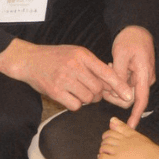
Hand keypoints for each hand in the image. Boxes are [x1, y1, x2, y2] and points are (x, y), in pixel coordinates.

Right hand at [0, 38, 133, 112]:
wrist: (29, 60)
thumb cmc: (55, 57)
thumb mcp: (75, 53)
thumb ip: (93, 65)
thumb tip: (113, 82)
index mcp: (82, 55)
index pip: (106, 72)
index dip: (119, 86)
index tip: (129, 95)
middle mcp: (74, 66)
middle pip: (98, 89)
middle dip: (98, 93)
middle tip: (89, 89)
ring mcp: (64, 79)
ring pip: (88, 98)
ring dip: (86, 99)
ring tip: (77, 91)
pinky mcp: (55, 91)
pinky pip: (75, 105)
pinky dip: (75, 104)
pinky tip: (69, 96)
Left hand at [108, 25, 155, 128]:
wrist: (136, 28)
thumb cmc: (130, 39)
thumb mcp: (121, 55)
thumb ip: (119, 75)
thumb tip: (119, 93)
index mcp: (144, 75)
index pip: (141, 100)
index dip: (136, 114)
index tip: (130, 126)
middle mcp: (145, 79)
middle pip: (129, 98)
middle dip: (114, 94)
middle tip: (104, 80)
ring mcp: (141, 78)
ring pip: (125, 91)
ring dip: (114, 85)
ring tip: (109, 67)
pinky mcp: (136, 75)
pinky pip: (125, 84)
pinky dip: (116, 80)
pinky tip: (112, 67)